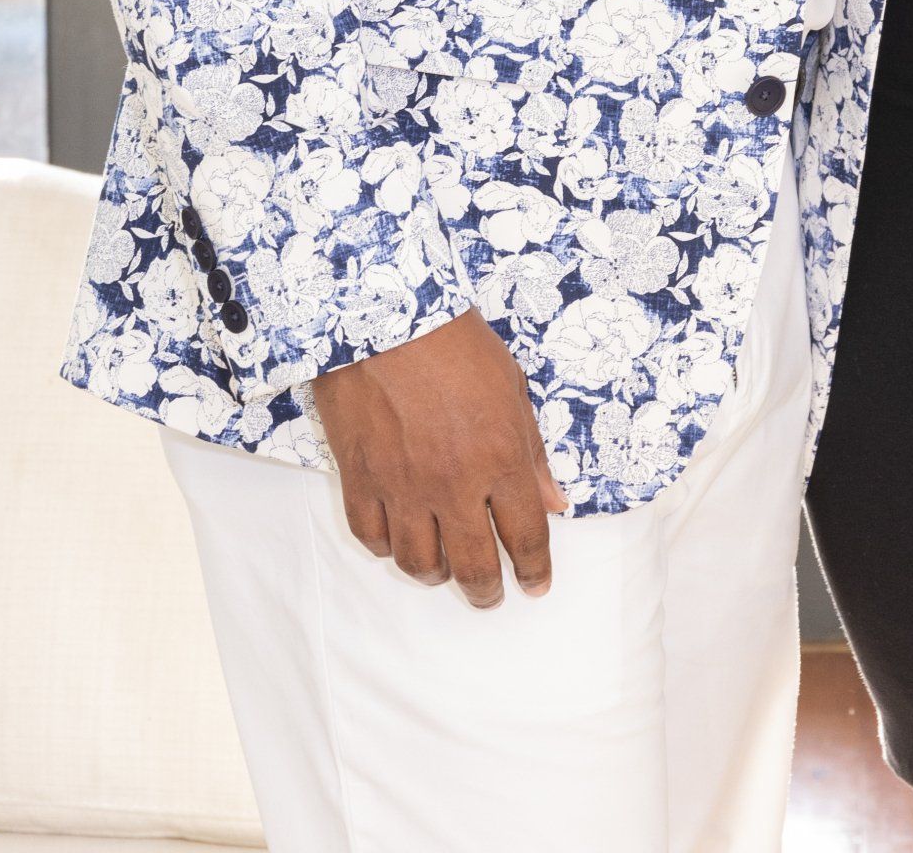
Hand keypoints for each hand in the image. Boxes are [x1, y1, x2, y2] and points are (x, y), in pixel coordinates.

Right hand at [310, 307, 568, 607]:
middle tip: (492, 596)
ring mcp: (403, 488)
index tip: (536, 585)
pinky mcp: (359, 481)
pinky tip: (401, 540)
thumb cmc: (457, 344)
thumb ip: (532, 450)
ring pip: (419, 564)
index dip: (535, 570)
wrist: (384, 316)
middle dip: (487, 591)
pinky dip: (389, 548)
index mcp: (500, 458)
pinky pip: (373, 539)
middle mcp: (453, 484)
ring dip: (437, 575)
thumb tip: (552, 501)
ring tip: (446, 569)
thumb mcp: (512, 387)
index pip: (526, 536)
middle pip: (474, 566)